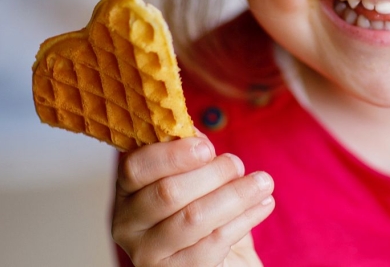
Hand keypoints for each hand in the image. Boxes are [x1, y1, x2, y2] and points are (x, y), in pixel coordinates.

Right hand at [111, 135, 274, 266]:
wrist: (222, 260)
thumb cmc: (204, 213)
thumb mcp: (195, 180)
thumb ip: (190, 156)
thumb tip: (197, 135)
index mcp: (127, 192)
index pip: (135, 168)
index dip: (172, 154)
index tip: (207, 147)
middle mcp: (128, 225)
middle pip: (167, 192)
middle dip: (212, 173)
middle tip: (238, 164)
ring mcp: (149, 254)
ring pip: (194, 218)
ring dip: (235, 195)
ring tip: (263, 183)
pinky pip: (214, 243)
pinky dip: (244, 219)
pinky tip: (263, 205)